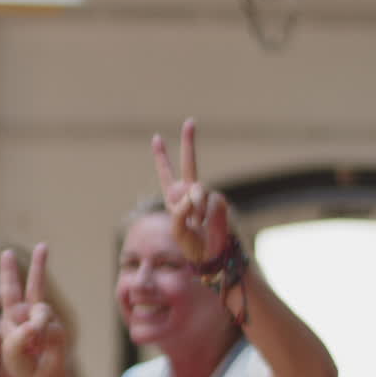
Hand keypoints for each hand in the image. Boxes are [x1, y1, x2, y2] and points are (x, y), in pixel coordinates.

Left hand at [0, 243, 69, 376]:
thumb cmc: (21, 365)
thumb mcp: (11, 350)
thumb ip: (19, 335)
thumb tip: (36, 322)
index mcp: (12, 317)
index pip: (10, 290)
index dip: (9, 272)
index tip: (7, 253)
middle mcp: (29, 314)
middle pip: (34, 286)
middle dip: (39, 266)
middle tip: (43, 246)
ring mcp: (45, 320)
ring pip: (41, 310)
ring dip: (35, 327)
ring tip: (33, 345)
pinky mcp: (57, 328)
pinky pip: (50, 325)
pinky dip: (43, 337)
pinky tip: (42, 349)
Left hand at [152, 118, 232, 264]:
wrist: (211, 255)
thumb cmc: (191, 244)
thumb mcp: (177, 229)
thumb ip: (181, 210)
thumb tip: (194, 193)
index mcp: (174, 197)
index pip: (166, 174)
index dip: (161, 157)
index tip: (156, 137)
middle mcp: (191, 192)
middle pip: (189, 163)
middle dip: (189, 142)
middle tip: (190, 121)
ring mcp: (206, 195)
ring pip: (198, 190)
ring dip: (195, 205)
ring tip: (196, 221)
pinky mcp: (218, 201)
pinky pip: (209, 201)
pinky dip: (205, 212)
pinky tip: (205, 222)